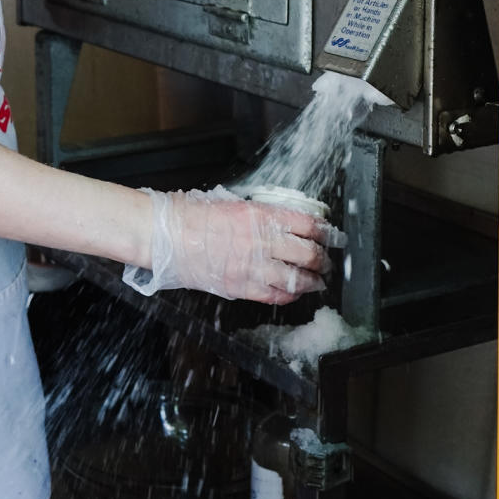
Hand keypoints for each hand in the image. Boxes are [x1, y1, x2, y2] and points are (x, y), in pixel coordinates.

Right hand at [123, 190, 343, 304]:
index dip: (325, 232)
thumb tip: (276, 221)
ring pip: (297, 278)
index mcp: (260, 215)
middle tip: (327, 261)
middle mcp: (261, 240)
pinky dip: (290, 295)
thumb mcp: (230, 203)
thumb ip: (256, 214)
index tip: (332, 235)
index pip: (306, 224)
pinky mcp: (241, 286)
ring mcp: (252, 266)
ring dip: (312, 281)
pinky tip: (294, 293)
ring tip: (318, 281)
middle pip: (308, 252)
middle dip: (322, 259)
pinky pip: (275, 295)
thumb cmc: (190, 216)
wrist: (167, 236)